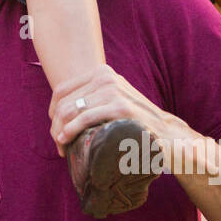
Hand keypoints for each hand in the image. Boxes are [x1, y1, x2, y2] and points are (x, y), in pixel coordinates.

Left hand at [47, 65, 205, 173]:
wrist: (167, 133)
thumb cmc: (134, 122)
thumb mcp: (112, 102)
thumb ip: (91, 99)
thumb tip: (57, 111)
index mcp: (102, 73)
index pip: (62, 90)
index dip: (52, 111)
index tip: (55, 129)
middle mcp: (106, 77)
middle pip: (64, 101)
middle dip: (55, 125)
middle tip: (59, 144)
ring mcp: (113, 90)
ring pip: (70, 110)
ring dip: (60, 131)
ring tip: (62, 147)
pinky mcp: (120, 106)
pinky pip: (84, 117)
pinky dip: (71, 130)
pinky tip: (66, 140)